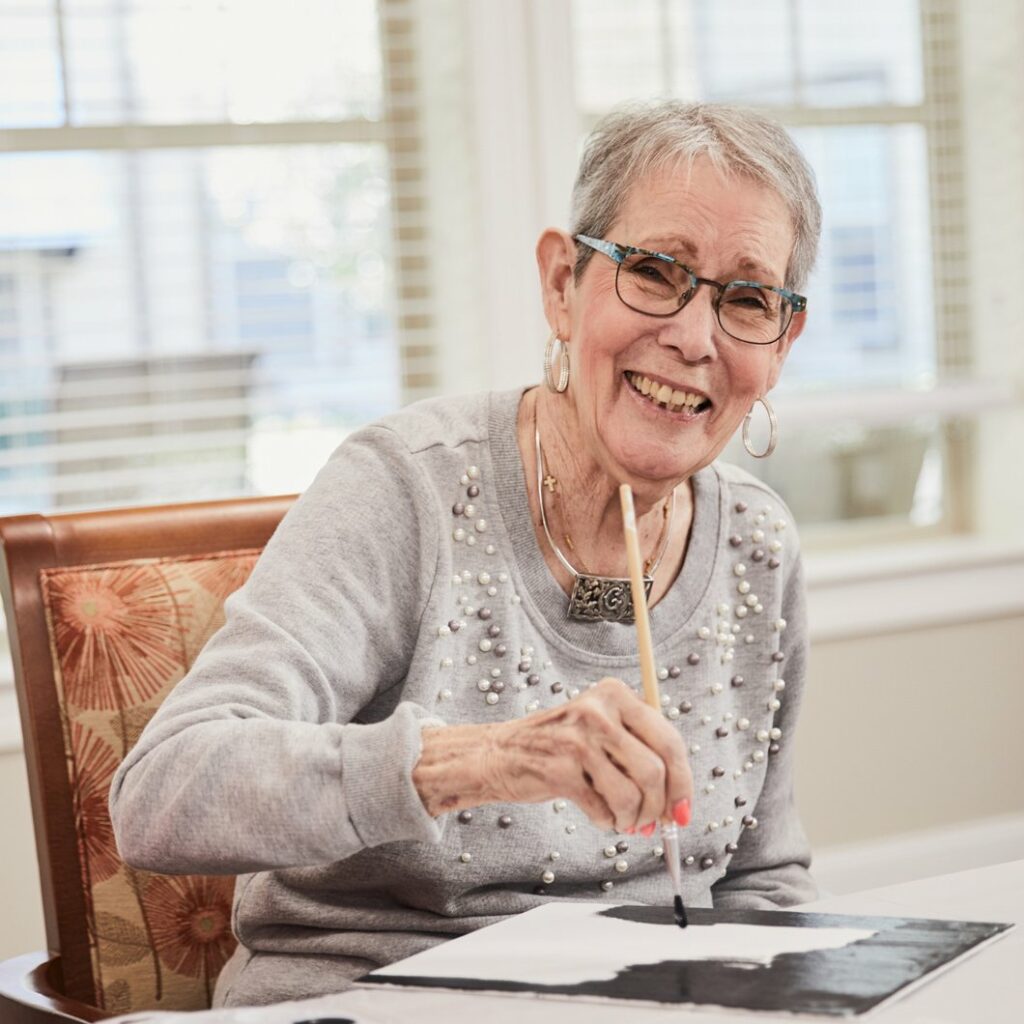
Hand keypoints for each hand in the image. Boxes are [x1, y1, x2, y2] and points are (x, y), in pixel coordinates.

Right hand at [414, 677, 692, 832]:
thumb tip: (680, 802)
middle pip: (656, 770)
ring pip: (633, 795)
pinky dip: (607, 822)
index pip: (670, 740)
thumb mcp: (601, 728)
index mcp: (614, 694)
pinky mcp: (560, 769)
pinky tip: (598, 815)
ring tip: (621, 819)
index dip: (683, 781)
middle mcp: (598, 710)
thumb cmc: (558, 746)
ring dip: (633, 818)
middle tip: (654, 823)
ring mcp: (577, 739)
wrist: (498, 753)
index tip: (683, 809)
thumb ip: (641, 752)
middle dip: (661, 806)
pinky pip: (604, 810)